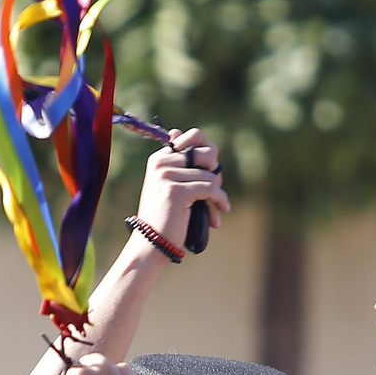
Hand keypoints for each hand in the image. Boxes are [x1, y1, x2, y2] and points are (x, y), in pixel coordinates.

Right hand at [135, 128, 230, 250]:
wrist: (153, 242)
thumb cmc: (166, 216)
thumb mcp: (172, 185)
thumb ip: (180, 163)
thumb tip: (177, 131)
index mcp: (159, 158)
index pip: (194, 136)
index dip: (209, 154)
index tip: (211, 171)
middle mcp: (161, 163)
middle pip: (206, 154)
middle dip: (216, 173)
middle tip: (215, 193)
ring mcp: (166, 176)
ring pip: (210, 175)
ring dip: (217, 194)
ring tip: (214, 209)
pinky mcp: (176, 190)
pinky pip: (210, 188)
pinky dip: (220, 200)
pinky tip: (222, 210)